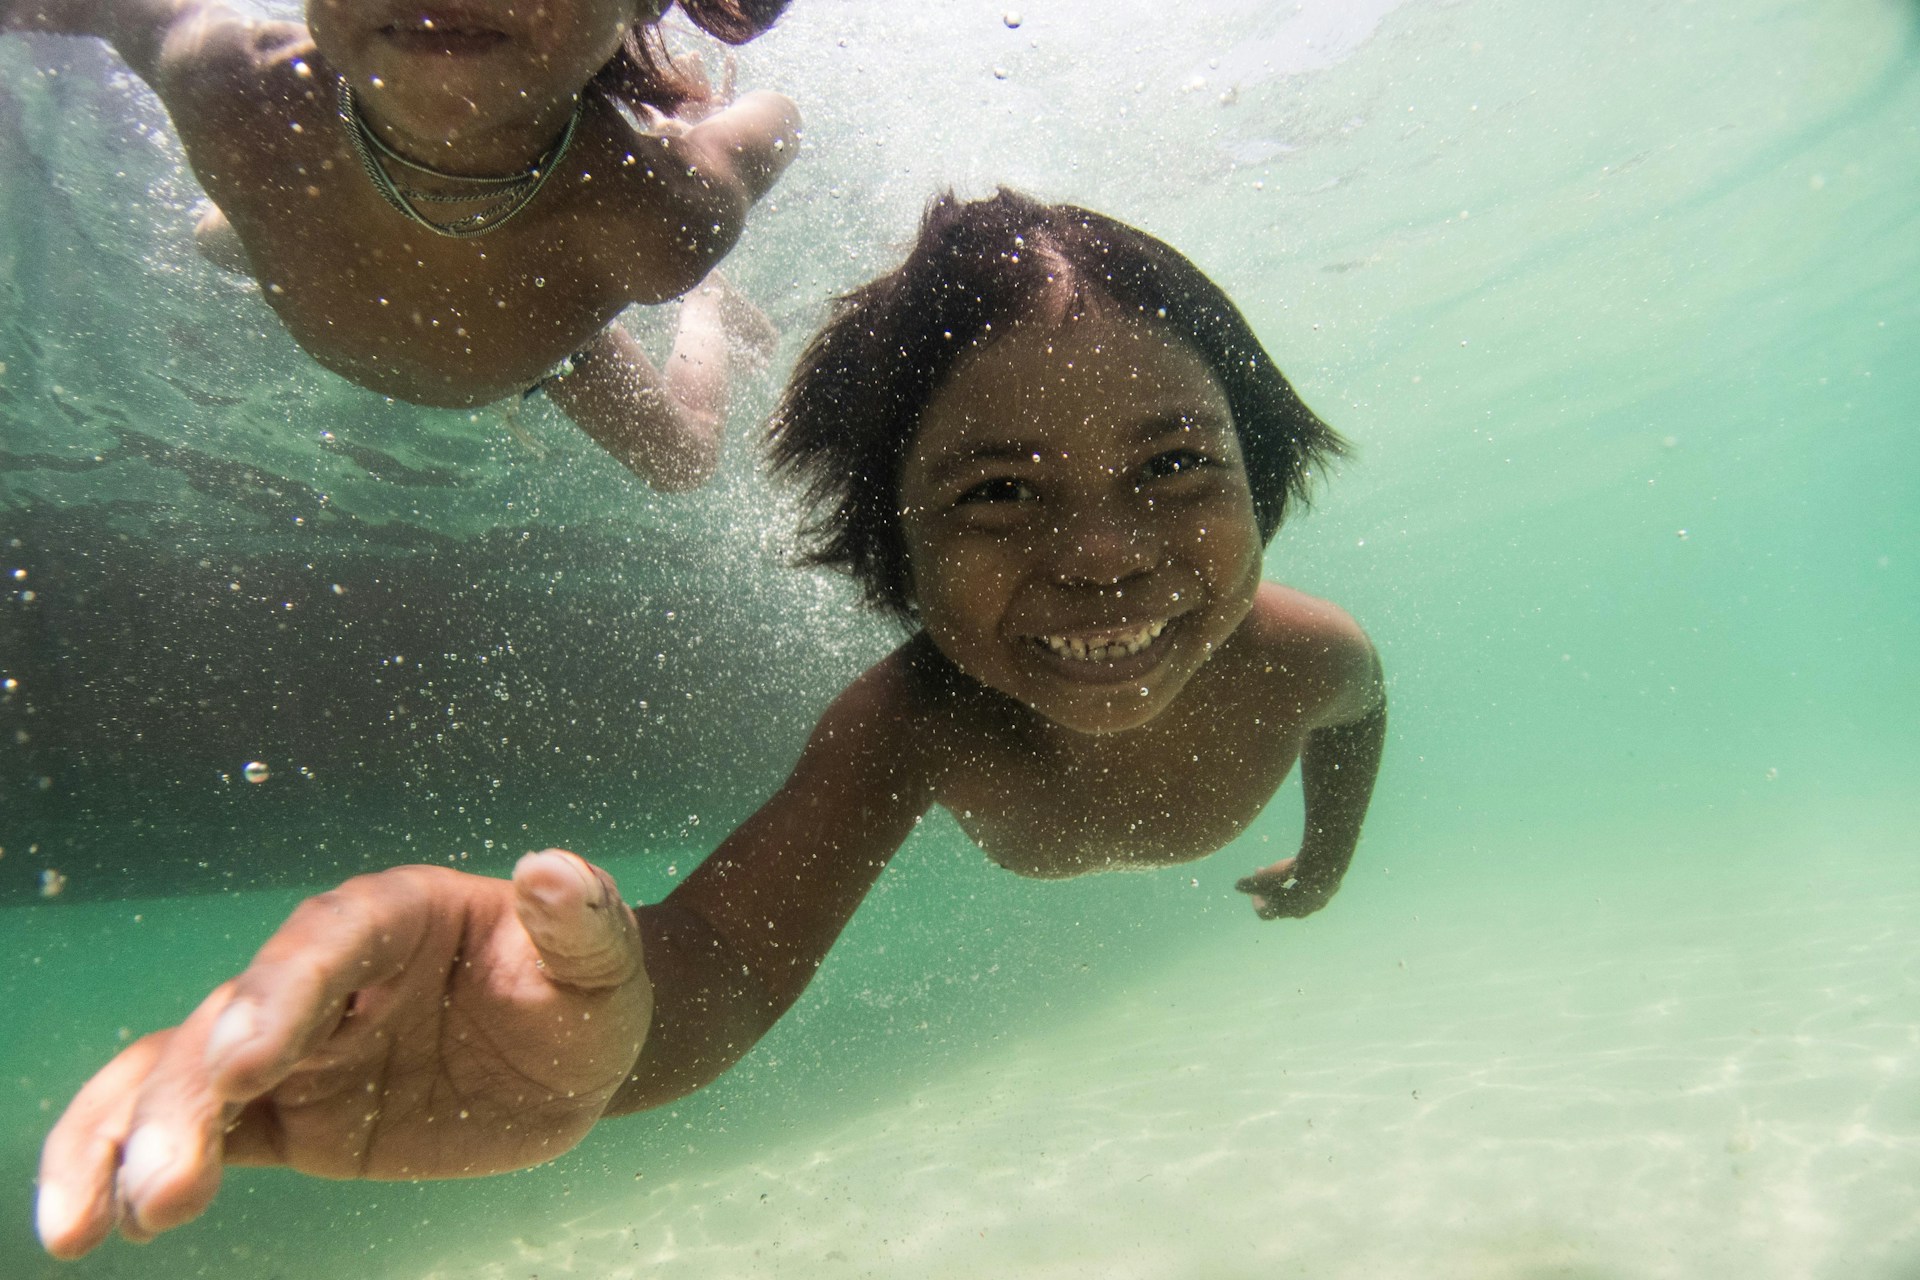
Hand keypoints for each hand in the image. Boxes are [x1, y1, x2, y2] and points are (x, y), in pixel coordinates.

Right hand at [36, 850, 651, 1258]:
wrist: (576, 1053)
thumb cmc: (586, 986)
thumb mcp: (601, 952)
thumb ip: (576, 917)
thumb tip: (550, 869)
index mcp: (395, 916)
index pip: (326, 943)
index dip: (280, 994)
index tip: (244, 1062)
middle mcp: (327, 974)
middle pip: (237, 1019)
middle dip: (191, 1098)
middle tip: (164, 1179)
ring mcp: (298, 1044)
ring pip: (186, 1077)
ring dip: (133, 1138)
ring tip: (87, 1224)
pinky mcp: (290, 1111)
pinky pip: (204, 1134)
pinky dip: (135, 1166)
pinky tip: (96, 1221)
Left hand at [1234, 854, 1338, 920]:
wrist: (1324, 866)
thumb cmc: (1291, 874)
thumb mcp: (1265, 877)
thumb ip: (1250, 883)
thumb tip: (1236, 886)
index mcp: (1285, 911)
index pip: (1265, 913)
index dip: (1256, 904)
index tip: (1252, 892)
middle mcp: (1302, 911)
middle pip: (1284, 906)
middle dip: (1273, 894)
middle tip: (1267, 879)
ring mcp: (1318, 902)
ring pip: (1302, 898)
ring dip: (1291, 888)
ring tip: (1286, 874)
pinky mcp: (1330, 890)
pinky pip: (1315, 888)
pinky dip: (1307, 881)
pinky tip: (1304, 868)